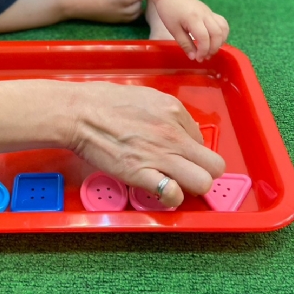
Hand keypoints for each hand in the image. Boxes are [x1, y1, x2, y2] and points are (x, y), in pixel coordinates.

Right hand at [68, 81, 225, 207]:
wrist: (79, 113)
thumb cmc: (103, 101)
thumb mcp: (144, 95)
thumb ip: (165, 112)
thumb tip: (174, 127)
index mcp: (174, 110)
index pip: (201, 139)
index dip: (190, 150)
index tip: (178, 153)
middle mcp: (173, 134)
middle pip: (214, 164)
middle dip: (204, 172)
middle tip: (187, 173)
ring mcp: (160, 155)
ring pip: (203, 182)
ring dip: (192, 187)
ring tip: (176, 184)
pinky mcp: (142, 174)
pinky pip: (173, 194)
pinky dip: (170, 197)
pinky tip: (160, 192)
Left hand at [154, 0, 228, 61]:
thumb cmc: (169, 12)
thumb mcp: (173, 30)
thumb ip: (185, 44)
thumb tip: (194, 57)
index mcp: (193, 18)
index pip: (204, 37)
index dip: (203, 51)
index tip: (198, 59)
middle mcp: (205, 14)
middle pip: (217, 34)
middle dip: (213, 49)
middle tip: (205, 57)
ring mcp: (209, 12)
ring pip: (223, 28)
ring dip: (220, 42)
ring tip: (211, 50)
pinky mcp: (211, 12)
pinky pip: (222, 23)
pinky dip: (222, 34)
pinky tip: (215, 41)